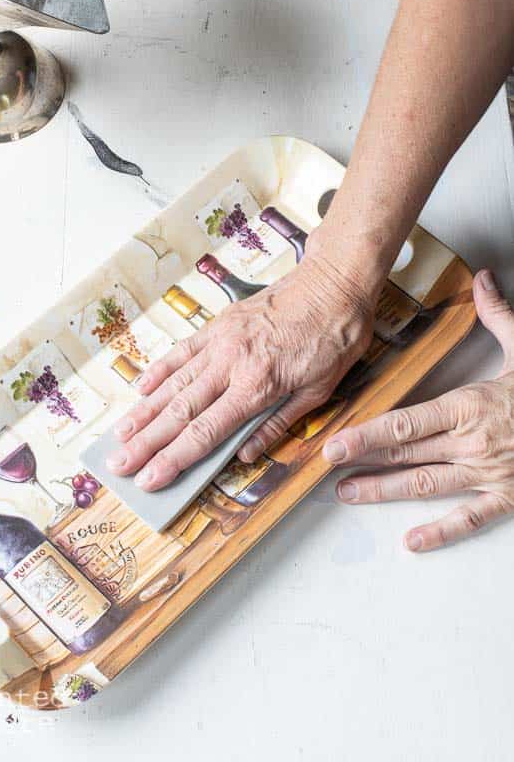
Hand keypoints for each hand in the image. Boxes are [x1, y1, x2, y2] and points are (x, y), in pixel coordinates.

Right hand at [107, 253, 373, 490]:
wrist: (333, 284)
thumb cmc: (334, 340)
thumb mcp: (319, 391)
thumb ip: (276, 424)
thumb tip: (244, 454)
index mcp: (257, 386)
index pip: (205, 432)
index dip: (173, 459)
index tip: (149, 479)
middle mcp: (231, 364)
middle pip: (180, 411)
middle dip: (146, 442)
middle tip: (118, 464)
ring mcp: (221, 342)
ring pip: (174, 382)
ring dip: (144, 411)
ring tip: (120, 435)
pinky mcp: (219, 324)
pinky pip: (183, 351)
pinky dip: (160, 370)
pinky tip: (141, 389)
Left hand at [323, 269, 513, 551]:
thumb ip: (498, 315)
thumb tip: (482, 279)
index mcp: (470, 405)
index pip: (404, 422)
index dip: (365, 435)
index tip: (334, 442)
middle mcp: (473, 442)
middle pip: (406, 453)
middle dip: (363, 460)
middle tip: (326, 466)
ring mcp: (489, 473)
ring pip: (426, 486)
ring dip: (385, 491)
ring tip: (350, 494)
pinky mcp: (508, 497)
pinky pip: (470, 519)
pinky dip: (441, 532)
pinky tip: (413, 541)